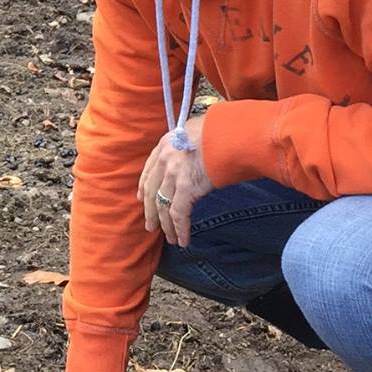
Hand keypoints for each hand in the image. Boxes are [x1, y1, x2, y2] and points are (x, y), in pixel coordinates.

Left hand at [139, 112, 212, 248]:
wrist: (230, 132)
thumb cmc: (219, 130)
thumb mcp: (194, 131)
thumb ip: (187, 146)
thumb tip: (194, 159)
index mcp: (165, 144)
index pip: (149, 170)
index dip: (143, 187)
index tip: (141, 198)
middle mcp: (165, 159)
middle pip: (151, 191)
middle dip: (150, 211)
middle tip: (150, 226)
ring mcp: (173, 175)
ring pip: (163, 207)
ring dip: (166, 226)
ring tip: (169, 238)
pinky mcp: (186, 189)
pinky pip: (179, 215)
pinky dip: (180, 230)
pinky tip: (182, 241)